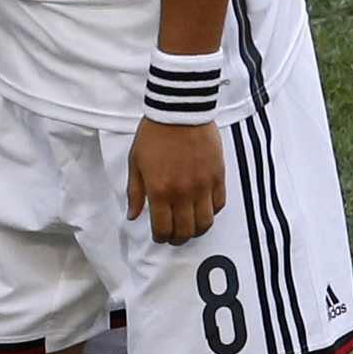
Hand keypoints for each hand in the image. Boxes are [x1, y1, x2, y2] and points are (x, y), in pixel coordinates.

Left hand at [126, 116, 226, 244]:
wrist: (179, 114)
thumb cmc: (153, 136)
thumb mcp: (135, 163)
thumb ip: (135, 192)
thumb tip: (133, 216)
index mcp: (159, 190)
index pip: (163, 227)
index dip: (161, 237)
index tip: (160, 237)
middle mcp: (182, 193)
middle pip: (186, 230)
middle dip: (179, 239)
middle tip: (175, 238)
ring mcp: (203, 186)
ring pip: (206, 222)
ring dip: (197, 230)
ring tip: (190, 228)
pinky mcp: (218, 177)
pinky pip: (219, 204)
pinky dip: (212, 212)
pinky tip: (203, 210)